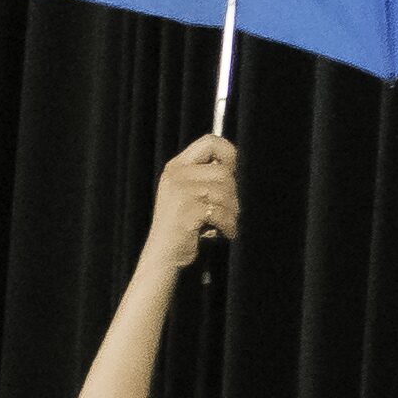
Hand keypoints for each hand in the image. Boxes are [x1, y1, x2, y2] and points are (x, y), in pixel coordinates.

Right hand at [146, 133, 241, 265]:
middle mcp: (176, 175)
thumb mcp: (188, 192)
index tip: (230, 172)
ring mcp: (180, 192)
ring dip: (231, 212)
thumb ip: (206, 175)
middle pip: (224, 172)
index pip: (210, 141)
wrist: (163, 256)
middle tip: (223, 211)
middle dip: (232, 195)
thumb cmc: (183, 225)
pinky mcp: (188, 210)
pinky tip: (221, 233)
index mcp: (176, 167)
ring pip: (226, 192)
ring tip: (221, 224)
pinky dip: (228, 225)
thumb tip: (233, 164)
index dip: (228, 153)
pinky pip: (222, 212)